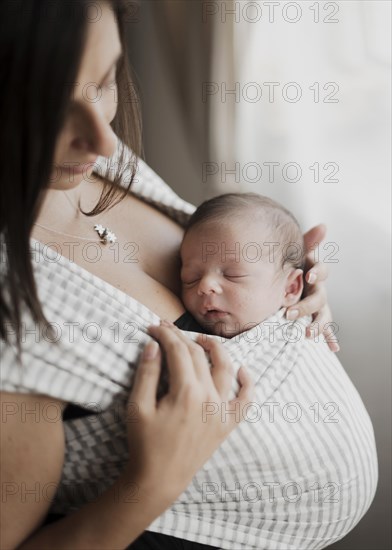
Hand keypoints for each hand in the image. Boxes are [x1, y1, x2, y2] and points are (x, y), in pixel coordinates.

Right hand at [124, 321, 253, 500]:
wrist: (159, 479)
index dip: (165, 335)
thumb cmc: (145, 444)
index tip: (153, 328)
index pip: (178, 350)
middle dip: (182, 337)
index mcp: (185, 392)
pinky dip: (247, 384)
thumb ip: (147, 373)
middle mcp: (208, 397)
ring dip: (216, 349)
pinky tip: (242, 370)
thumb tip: (153, 345)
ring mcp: (221, 411)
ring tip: (202, 340)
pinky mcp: (227, 425)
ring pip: (225, 369)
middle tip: (167, 329)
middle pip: (198, 355)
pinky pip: (245, 401)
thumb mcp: (138, 407)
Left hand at [286, 224, 339, 351]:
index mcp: (315, 272)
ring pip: (323, 315)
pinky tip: (333, 348)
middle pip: (319, 298)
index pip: (322, 271)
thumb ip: (308, 241)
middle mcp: (320, 289)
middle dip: (306, 306)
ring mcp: (320, 305)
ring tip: (308, 334)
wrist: (287, 278)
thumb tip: (324, 225)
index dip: (317, 273)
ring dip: (317, 325)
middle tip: (289, 313)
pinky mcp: (317, 317)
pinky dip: (329, 338)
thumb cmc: (292, 264)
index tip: (308, 276)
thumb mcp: (297, 253)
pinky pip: (326, 329)